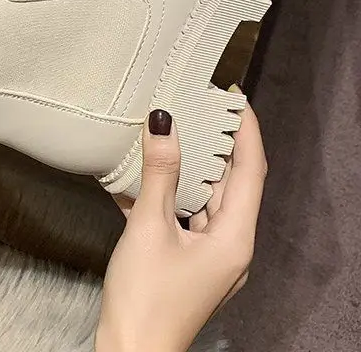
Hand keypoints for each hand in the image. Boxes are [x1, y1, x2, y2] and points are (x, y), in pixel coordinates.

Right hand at [95, 91, 266, 351]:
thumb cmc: (145, 297)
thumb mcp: (148, 227)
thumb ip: (158, 173)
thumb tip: (163, 121)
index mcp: (234, 238)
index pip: (251, 170)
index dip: (245, 130)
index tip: (233, 96)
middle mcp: (231, 246)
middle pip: (231, 183)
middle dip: (218, 142)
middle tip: (200, 104)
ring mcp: (211, 257)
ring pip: (206, 199)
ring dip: (190, 167)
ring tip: (173, 130)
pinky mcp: (190, 263)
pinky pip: (186, 217)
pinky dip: (170, 195)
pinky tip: (143, 177)